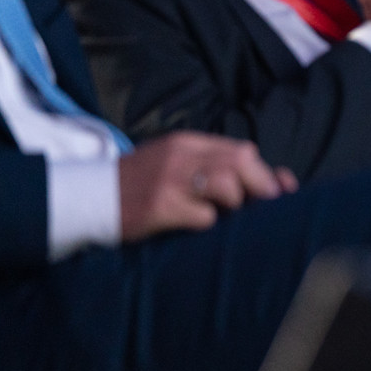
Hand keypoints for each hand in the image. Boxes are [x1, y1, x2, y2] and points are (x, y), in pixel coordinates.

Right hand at [119, 131, 297, 241]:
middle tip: (258, 209)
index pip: (242, 151)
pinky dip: (208, 223)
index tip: (278, 194)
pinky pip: (203, 216)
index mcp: (187, 143)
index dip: (266, 174)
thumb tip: (281, 182)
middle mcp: (180, 156)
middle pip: (240, 162)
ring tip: (223, 216)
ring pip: (226, 184)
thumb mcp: (177, 165)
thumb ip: (219, 167)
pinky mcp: (159, 207)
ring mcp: (169, 180)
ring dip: (234, 205)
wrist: (88, 198)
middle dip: (259, 187)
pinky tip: (195, 226)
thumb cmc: (141, 185)